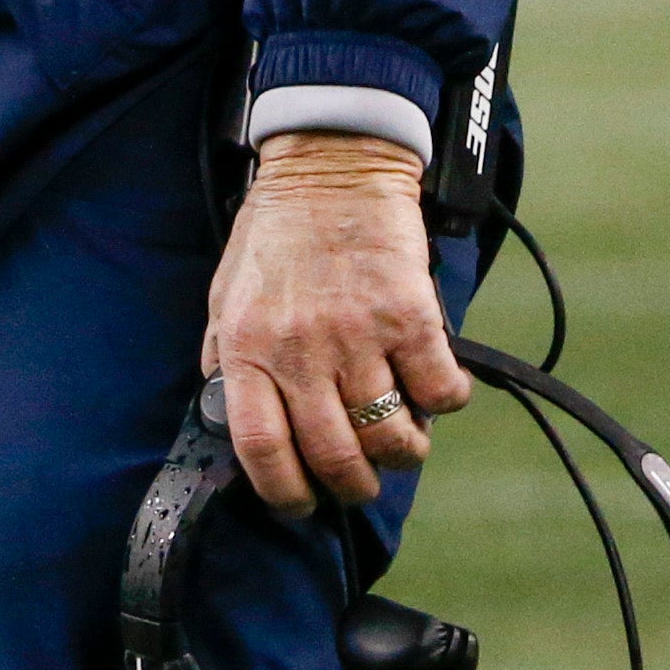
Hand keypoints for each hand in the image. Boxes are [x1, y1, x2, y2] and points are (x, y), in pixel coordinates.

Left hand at [203, 132, 466, 512]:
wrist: (331, 167)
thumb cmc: (276, 235)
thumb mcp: (226, 295)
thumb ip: (227, 358)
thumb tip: (226, 418)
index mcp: (247, 346)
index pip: (260, 447)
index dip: (283, 491)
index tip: (301, 503)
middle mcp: (300, 349)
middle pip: (333, 455)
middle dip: (352, 487)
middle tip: (359, 484)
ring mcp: (357, 335)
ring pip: (391, 436)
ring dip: (402, 453)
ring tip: (401, 441)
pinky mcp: (410, 317)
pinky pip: (440, 394)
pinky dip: (443, 405)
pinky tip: (432, 389)